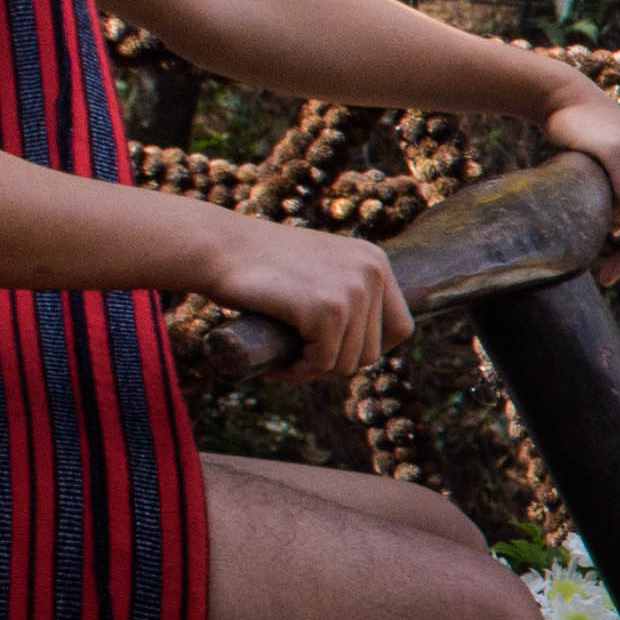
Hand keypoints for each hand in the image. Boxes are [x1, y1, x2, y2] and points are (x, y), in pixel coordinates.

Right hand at [190, 208, 412, 379]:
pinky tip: (276, 365)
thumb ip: (345, 292)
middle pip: (373, 352)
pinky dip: (297, 372)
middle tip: (297, 359)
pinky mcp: (328, 310)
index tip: (335, 354)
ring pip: (348, 363)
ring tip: (284, 361)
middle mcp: (372, 272)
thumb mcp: (318, 268)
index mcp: (375, 261)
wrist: (218, 247)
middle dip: (334, 364)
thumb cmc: (258, 264)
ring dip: (313, 372)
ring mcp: (353, 290)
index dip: (369, 350)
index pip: (400, 327)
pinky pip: (322, 364)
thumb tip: (369, 346)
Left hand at [531, 73, 619, 270]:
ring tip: (587, 254)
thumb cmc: (588, 124)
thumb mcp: (615, 153)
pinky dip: (602, 223)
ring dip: (611, 239)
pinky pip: (614, 206)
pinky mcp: (616, 171)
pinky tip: (584, 231)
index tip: (605, 277)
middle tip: (599, 275)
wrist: (562, 98)